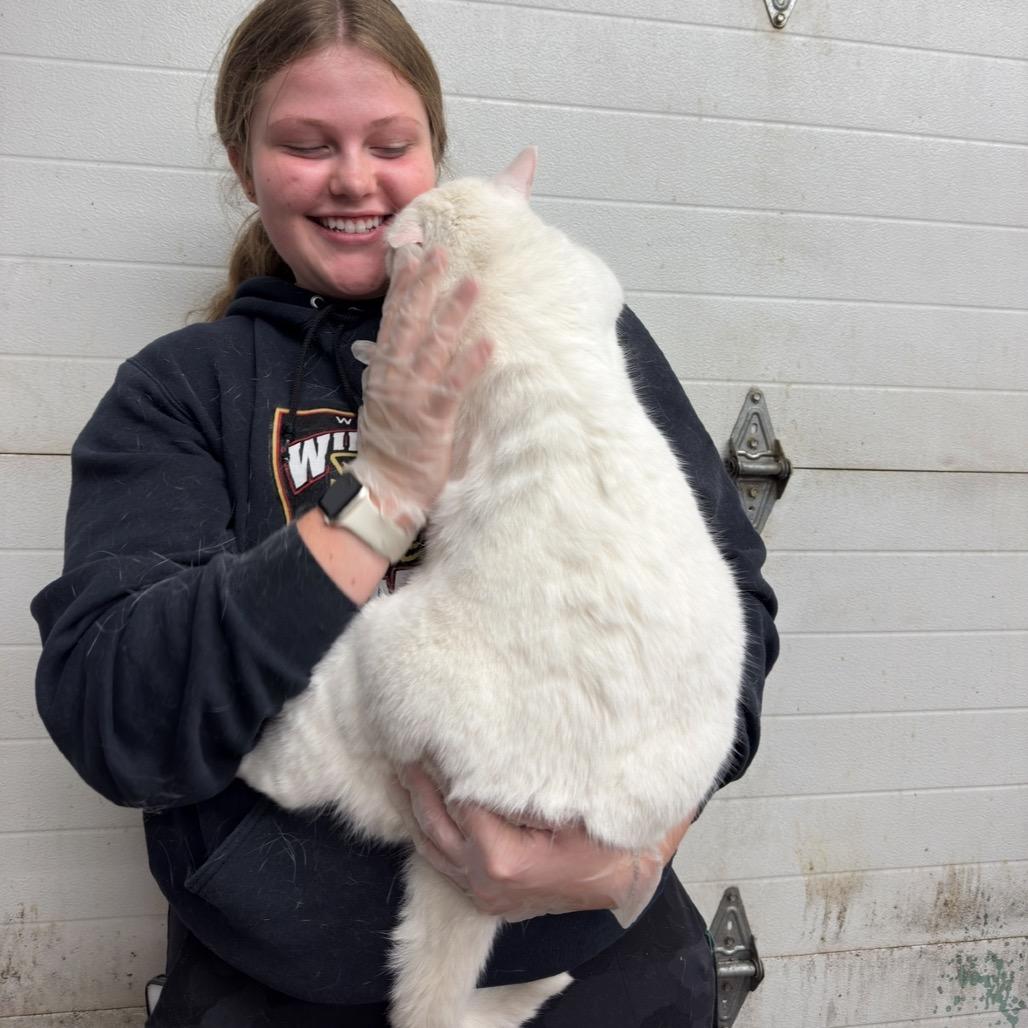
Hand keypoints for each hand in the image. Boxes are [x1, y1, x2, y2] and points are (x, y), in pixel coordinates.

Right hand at [349, 246, 491, 529]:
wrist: (382, 487)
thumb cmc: (388, 445)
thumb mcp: (382, 399)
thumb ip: (391, 370)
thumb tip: (396, 342)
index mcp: (382, 369)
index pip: (392, 318)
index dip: (404, 285)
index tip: (415, 254)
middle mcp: (394, 376)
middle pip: (412, 321)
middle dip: (428, 285)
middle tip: (444, 252)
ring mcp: (411, 396)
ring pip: (434, 346)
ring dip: (454, 313)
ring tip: (473, 284)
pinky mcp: (431, 420)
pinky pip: (452, 387)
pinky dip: (469, 364)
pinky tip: (488, 343)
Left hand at [398, 764, 692, 926]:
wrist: (624, 878)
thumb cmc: (604, 835)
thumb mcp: (569, 798)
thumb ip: (520, 779)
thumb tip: (479, 748)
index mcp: (501, 858)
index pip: (457, 800)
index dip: (440, 767)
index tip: (427, 737)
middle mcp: (484, 882)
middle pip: (434, 824)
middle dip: (416, 785)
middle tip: (402, 747)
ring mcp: (484, 896)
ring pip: (432, 848)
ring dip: (416, 808)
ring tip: (403, 771)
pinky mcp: (487, 899)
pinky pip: (444, 865)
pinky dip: (430, 833)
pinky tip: (421, 807)